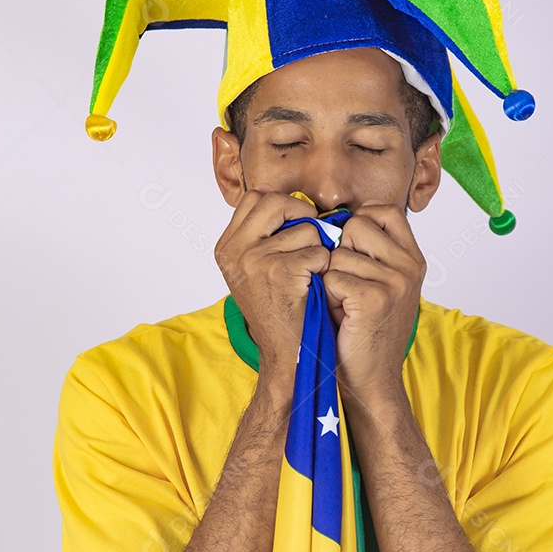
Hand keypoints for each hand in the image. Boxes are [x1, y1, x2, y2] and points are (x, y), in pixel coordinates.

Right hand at [214, 190, 329, 386]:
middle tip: (313, 242)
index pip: (255, 197)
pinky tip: (317, 288)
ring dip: (318, 249)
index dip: (283, 206)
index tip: (296, 226)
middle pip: (275, 201)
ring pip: (304, 228)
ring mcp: (254, 259)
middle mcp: (235, 251)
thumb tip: (282, 196)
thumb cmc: (280, 313)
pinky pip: (318, 251)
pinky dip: (326, 267)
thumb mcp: (257, 271)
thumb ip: (264, 235)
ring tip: (311, 275)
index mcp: (226, 248)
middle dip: (303, 217)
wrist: (286, 355)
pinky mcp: (280, 271)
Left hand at [322, 204, 425, 405]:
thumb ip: (371, 253)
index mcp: (413, 259)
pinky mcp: (375, 298)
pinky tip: (340, 315)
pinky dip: (327, 296)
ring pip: (339, 253)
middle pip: (357, 225)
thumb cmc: (364, 332)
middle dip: (340, 252)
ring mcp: (396, 282)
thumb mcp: (379, 286)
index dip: (358, 223)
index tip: (350, 251)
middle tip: (345, 285)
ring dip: (331, 279)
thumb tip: (339, 220)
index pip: (384, 211)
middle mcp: (410, 267)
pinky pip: (332, 277)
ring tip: (343, 305)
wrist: (371, 381)